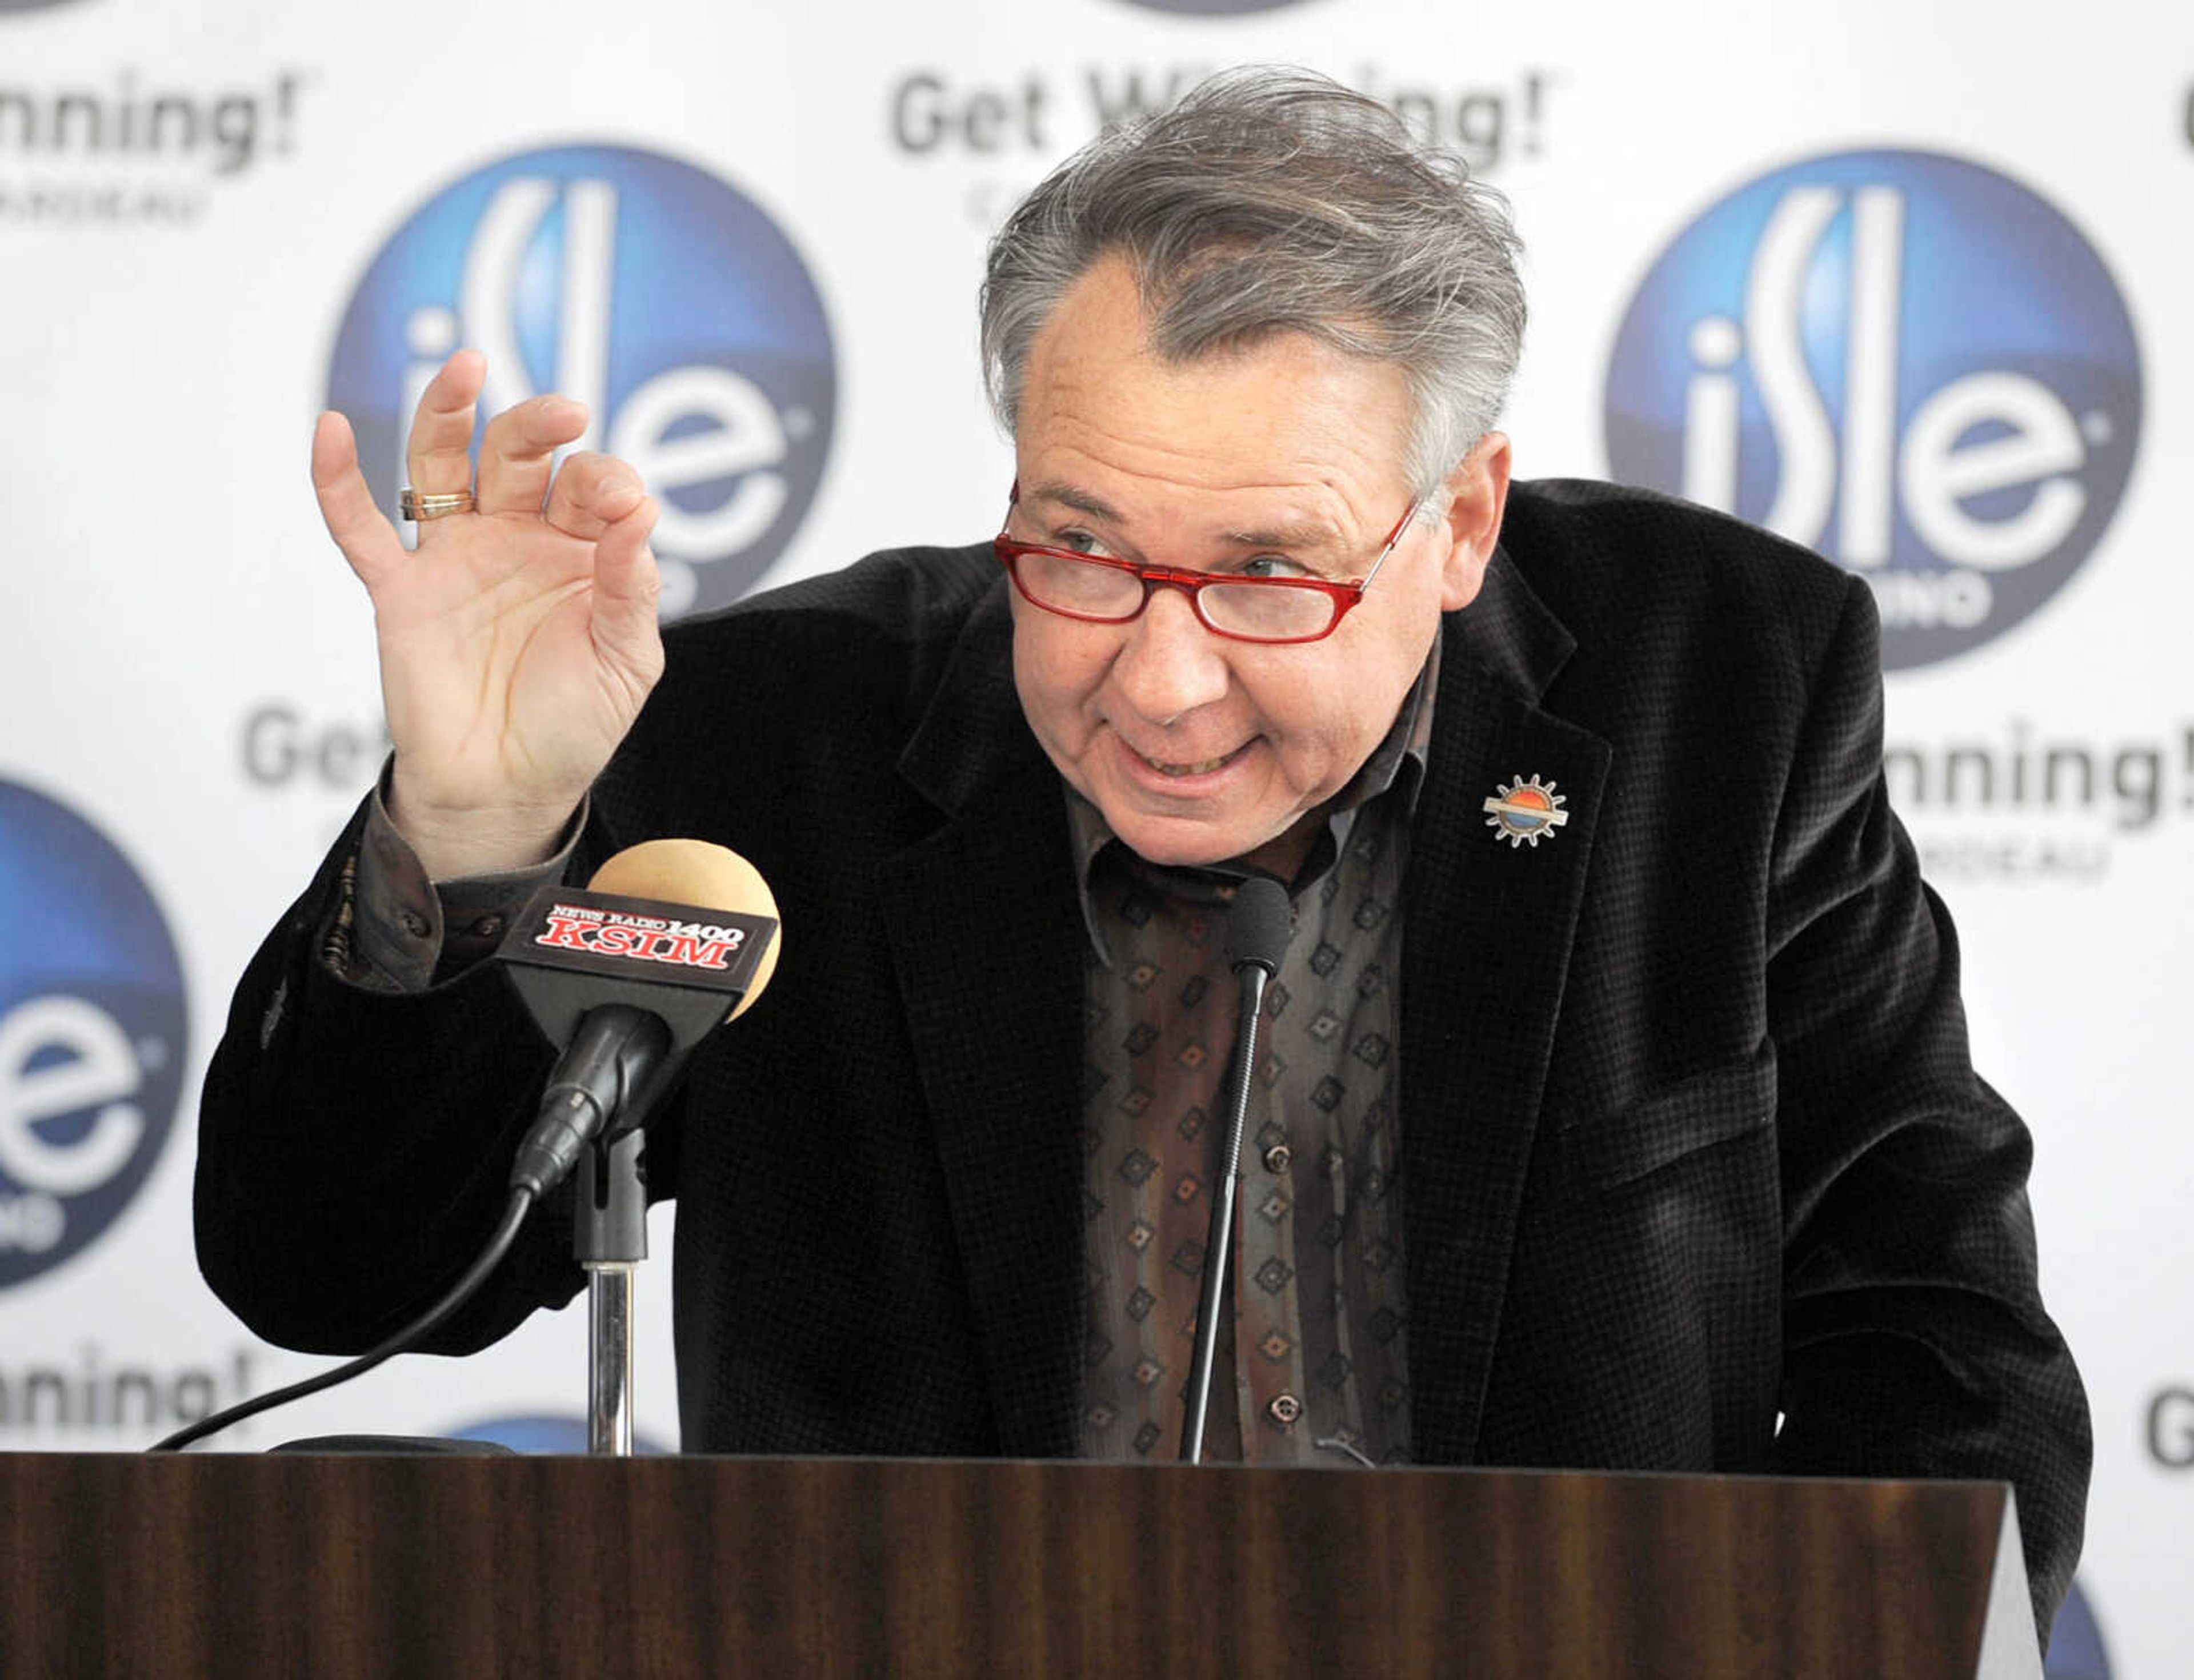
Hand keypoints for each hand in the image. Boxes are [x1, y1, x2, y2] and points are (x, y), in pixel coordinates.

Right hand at [312, 350, 663, 878]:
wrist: (509, 790)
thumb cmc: (574, 722)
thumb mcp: (626, 660)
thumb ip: (633, 588)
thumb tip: (643, 512)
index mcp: (579, 549)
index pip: (590, 488)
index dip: (606, 483)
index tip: (622, 504)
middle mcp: (515, 539)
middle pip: (518, 456)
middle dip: (538, 427)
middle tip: (564, 413)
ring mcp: (455, 559)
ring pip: (440, 465)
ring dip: (447, 412)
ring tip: (466, 366)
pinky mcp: (400, 592)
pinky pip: (360, 527)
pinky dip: (338, 478)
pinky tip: (333, 427)